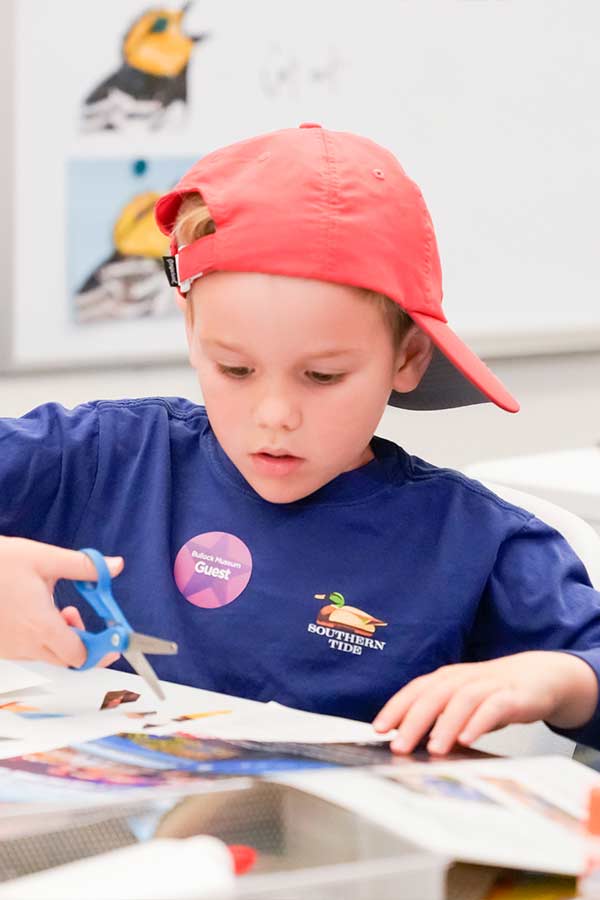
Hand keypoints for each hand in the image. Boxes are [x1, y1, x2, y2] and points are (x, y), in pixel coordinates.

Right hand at [0, 536, 123, 667]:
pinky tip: (35, 613)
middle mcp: (26, 645)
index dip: (100, 648)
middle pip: (67, 660)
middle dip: (82, 641)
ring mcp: (11, 650)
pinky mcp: (1, 648)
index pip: (80, 656)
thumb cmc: (0, 563)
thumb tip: (115, 567)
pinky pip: (30, 652)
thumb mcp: (46, 558)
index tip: (111, 636)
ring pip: (48, 656)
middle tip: (75, 614)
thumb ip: (85, 567)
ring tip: (55, 609)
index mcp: (41, 626)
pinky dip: (41, 638)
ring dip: (61, 638)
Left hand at [373, 651, 598, 754]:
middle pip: (432, 696)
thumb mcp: (462, 705)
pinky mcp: (511, 696)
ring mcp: (487, 686)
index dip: (395, 708)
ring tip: (433, 749)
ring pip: (460, 701)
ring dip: (445, 725)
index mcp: (446, 680)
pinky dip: (479, 723)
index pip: (415, 691)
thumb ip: (439, 720)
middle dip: (413, 721)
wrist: (539, 677)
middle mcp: (462, 679)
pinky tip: (469, 739)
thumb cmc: (493, 694)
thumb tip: (410, 743)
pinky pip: (493, 708)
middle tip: (399, 746)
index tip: (378, 729)